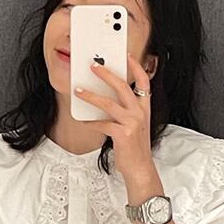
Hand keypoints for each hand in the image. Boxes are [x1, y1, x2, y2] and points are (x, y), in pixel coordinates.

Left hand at [73, 52, 153, 178]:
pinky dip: (90, 122)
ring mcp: (132, 123)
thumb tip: (104, 98)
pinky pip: (101, 123)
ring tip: (78, 91)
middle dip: (107, 74)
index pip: (144, 82)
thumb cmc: (134, 147)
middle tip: (93, 66)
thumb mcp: (134, 125)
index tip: (126, 56)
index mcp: (144, 108)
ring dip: (91, 96)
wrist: (140, 168)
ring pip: (108, 103)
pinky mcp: (122, 134)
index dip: (136, 67)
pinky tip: (82, 120)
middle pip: (123, 86)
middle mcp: (140, 112)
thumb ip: (125, 111)